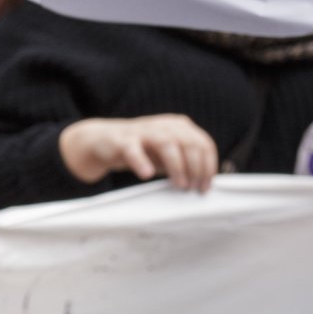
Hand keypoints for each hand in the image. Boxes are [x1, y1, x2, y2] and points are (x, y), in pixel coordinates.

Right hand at [59, 114, 220, 191]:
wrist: (104, 141)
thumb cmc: (143, 150)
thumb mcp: (169, 155)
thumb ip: (186, 163)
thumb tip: (205, 184)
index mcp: (179, 126)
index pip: (204, 143)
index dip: (208, 166)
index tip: (205, 187)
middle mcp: (164, 125)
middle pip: (190, 143)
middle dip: (196, 168)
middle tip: (192, 188)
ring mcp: (143, 131)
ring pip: (167, 143)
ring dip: (177, 166)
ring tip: (179, 185)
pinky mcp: (122, 140)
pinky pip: (134, 150)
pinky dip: (141, 162)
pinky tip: (147, 174)